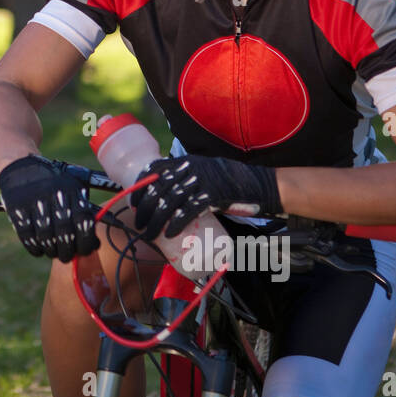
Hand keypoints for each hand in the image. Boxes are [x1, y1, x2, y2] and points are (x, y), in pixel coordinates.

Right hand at [0, 155, 99, 262]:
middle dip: (68, 250)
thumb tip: (95, 242)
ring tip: (54, 253)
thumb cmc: (53, 183)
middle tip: (68, 257)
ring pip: (45, 236)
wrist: (22, 167)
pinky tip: (39, 250)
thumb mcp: (72, 186)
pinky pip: (26, 235)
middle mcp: (53, 195)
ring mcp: (34, 201)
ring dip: (51, 250)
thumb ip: (84, 210)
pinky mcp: (17, 208)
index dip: (86, 240)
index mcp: (71, 190)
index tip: (87, 250)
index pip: (83, 221)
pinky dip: (34, 247)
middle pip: (64, 232)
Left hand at [132, 154, 282, 240]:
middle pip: (157, 188)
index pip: (154, 169)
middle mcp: (191, 168)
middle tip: (138, 224)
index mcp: (187, 162)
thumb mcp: (206, 172)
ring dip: (155, 221)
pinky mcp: (213, 195)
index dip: (140, 186)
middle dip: (143, 208)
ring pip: (169, 201)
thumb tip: (168, 196)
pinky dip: (176, 223)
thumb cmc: (233, 182)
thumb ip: (189, 178)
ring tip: (149, 234)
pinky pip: (189, 210)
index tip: (133, 202)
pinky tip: (169, 233)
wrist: (262, 184)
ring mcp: (202, 181)